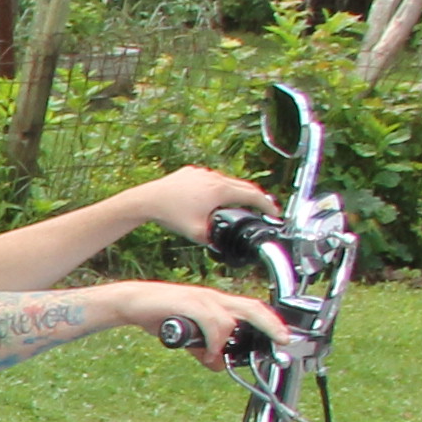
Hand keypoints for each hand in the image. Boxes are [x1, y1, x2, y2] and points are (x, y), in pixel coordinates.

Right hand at [123, 284, 283, 366]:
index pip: (252, 309)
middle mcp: (215, 297)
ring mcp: (203, 298)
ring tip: (214, 358)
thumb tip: (218, 364)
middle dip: (271, 324)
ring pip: (231, 319)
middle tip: (283, 340)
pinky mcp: (189, 303)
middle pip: (253, 308)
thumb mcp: (187, 335)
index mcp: (218, 302)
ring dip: (226, 343)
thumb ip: (204, 348)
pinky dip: (214, 340)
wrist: (133, 301)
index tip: (282, 338)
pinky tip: (207, 352)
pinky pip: (211, 322)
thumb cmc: (159, 314)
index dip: (270, 323)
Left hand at [135, 167, 275, 243]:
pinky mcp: (192, 172)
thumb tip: (224, 248)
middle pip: (243, 187)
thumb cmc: (170, 215)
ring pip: (227, 182)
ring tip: (240, 205)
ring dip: (236, 193)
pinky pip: (211, 180)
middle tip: (262, 210)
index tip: (273, 213)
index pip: (253, 195)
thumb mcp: (196, 234)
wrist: (147, 200)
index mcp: (220, 190)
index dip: (266, 205)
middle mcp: (214, 178)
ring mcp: (203, 173)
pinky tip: (215, 199)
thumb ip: (214, 240)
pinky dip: (218, 188)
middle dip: (255, 199)